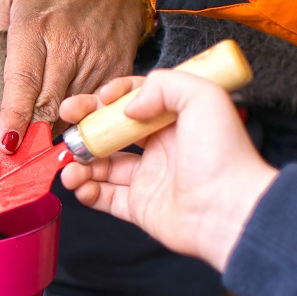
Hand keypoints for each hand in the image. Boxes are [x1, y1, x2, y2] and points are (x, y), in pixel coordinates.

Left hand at [0, 0, 141, 151]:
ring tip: (38, 143)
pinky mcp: (118, 73)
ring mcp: (97, 62)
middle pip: (48, 106)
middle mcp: (69, 46)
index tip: (6, 141)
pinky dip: (80, 122)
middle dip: (32, 135)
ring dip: (54, 132)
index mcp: (36, 26)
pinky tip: (66, 125)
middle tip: (17, 156)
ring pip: (72, 114)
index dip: (15, 115)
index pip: (24, 81)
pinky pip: (95, 110)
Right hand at [59, 71, 277, 270]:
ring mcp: (149, 179)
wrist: (229, 210)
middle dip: (86, 127)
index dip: (112, 97)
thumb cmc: (224, 155)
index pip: (134, 101)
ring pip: (103, 167)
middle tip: (67, 122)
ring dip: (80, 163)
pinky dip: (87, 192)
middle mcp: (160, 148)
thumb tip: (129, 106)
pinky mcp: (141, 208)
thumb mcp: (203, 98)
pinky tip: (80, 185)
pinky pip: (106, 198)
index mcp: (174, 121)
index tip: (98, 98)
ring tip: (70, 166)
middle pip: (112, 132)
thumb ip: (164, 85)